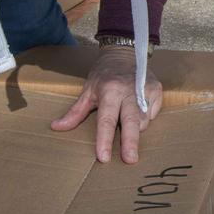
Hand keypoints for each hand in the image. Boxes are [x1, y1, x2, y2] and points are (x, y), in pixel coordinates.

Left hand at [50, 42, 163, 163]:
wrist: (124, 53)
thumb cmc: (104, 74)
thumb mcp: (88, 90)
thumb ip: (75, 112)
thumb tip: (56, 127)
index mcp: (110, 90)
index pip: (106, 120)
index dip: (104, 140)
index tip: (104, 157)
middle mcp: (129, 90)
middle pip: (131, 121)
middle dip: (130, 142)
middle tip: (130, 160)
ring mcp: (146, 89)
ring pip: (143, 120)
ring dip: (136, 130)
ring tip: (129, 129)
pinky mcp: (157, 90)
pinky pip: (153, 113)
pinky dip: (145, 118)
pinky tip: (138, 112)